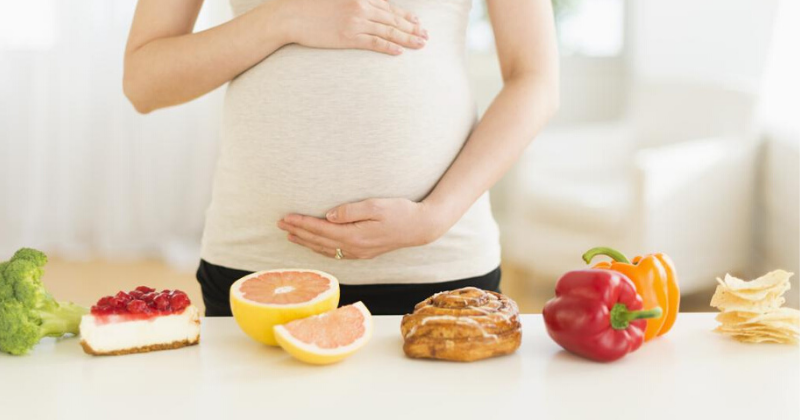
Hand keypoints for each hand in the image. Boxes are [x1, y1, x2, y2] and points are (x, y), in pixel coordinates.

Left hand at [277, 198, 445, 258]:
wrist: (420, 228)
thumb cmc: (400, 212)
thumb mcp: (375, 206)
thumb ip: (350, 211)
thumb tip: (328, 215)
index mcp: (354, 236)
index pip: (320, 229)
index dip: (301, 223)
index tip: (285, 217)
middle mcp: (354, 247)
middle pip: (319, 241)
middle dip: (298, 232)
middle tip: (280, 224)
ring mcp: (359, 252)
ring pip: (325, 249)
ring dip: (306, 242)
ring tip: (291, 235)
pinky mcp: (364, 252)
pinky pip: (335, 253)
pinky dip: (320, 249)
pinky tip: (315, 245)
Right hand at [280, 0, 427, 54]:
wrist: (291, 15)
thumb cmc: (309, 6)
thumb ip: (352, 3)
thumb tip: (367, 9)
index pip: (388, 7)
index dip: (404, 15)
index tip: (416, 21)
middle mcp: (361, 7)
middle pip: (393, 18)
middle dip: (412, 27)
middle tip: (426, 34)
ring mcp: (356, 22)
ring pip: (388, 31)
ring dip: (407, 38)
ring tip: (421, 44)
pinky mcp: (349, 37)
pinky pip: (374, 43)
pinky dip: (389, 47)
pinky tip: (400, 51)